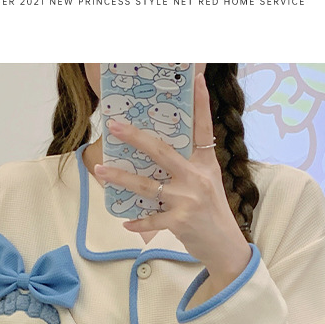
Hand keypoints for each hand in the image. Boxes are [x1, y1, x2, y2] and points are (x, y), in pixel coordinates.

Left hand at [94, 73, 250, 293]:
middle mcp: (197, 178)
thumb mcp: (207, 183)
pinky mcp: (180, 222)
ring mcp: (188, 200)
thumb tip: (156, 153)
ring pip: (146, 185)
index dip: (201, 103)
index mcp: (206, 164)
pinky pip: (151, 218)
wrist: (225, 245)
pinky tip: (125, 222)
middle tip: (114, 126)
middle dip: (134, 137)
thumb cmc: (212, 212)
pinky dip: (137, 222)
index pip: (204, 127)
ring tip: (99, 170)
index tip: (197, 78)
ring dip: (120, 177)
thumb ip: (188, 167)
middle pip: (161, 151)